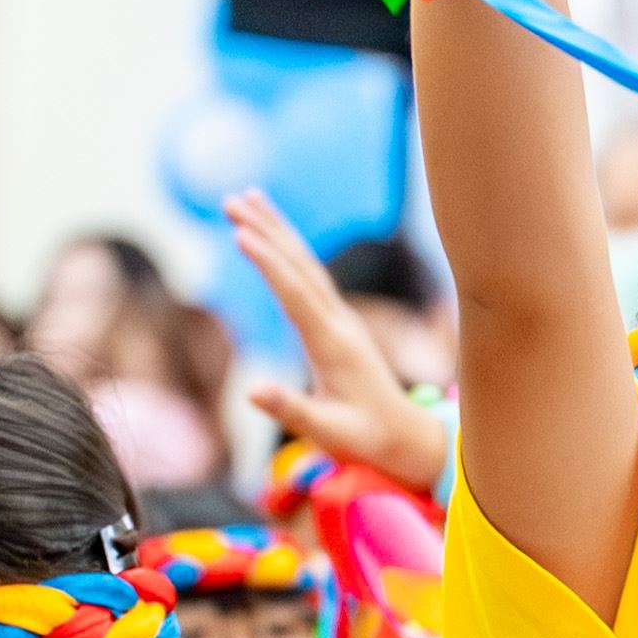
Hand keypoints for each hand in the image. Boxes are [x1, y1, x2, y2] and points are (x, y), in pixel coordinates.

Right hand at [229, 189, 452, 489]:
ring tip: (247, 199)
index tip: (240, 233)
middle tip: (231, 200)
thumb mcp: (327, 433)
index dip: (268, 263)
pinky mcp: (338, 322)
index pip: (296, 295)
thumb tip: (251, 390)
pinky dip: (289, 250)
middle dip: (266, 230)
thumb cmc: (366, 439)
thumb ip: (290, 410)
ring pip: (306, 264)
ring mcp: (341, 318)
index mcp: (333, 345)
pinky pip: (310, 276)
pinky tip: (274, 237)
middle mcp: (339, 322)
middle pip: (300, 266)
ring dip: (277, 230)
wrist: (406, 437)